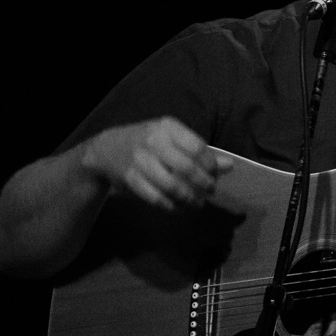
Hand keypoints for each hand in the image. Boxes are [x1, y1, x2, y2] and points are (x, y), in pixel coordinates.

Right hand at [83, 116, 233, 210]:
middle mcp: (153, 141)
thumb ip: (199, 152)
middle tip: (210, 191)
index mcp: (168, 127)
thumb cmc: (148, 142)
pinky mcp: (130, 179)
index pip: (197, 147)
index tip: (215, 175)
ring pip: (171, 185)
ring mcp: (140, 160)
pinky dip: (171, 205)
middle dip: (202, 184)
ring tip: (197, 203)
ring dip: (189, 198)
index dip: (210, 165)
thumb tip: (229, 165)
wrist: (106, 149)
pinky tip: (179, 207)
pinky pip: (156, 197)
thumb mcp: (172, 139)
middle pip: (186, 168)